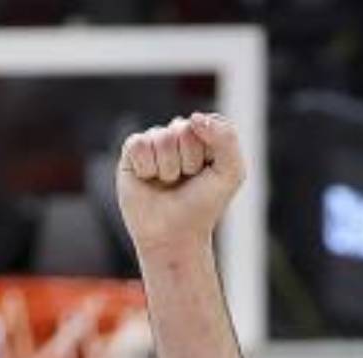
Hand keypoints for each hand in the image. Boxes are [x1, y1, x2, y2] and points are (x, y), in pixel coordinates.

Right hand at [116, 112, 244, 255]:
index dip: (208, 153)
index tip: (208, 173)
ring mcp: (155, 141)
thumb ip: (227, 139)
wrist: (174, 234)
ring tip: (168, 182)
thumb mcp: (230, 173)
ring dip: (168, 169)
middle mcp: (178, 134)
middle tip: (186, 181)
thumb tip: (194, 118)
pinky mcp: (132, 150)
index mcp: (205, 135)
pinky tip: (148, 179)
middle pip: (183, 131)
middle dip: (188, 161)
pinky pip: (139, 145)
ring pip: (161, 139)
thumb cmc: (203, 205)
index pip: (206, 124)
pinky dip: (147, 168)